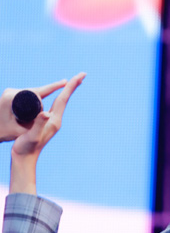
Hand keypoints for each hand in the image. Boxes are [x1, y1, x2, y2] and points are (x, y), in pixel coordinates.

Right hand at [10, 73, 84, 194]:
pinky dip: (57, 99)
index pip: (63, 99)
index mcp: (54, 120)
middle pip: (65, 99)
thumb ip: (39, 123)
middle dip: (73, 86)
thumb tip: (46, 113)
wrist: (24, 158)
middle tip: (82, 75)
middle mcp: (55, 120)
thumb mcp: (32, 134)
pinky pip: (53, 107)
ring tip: (72, 83)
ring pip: (60, 103)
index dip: (71, 86)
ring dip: (66, 92)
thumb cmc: (27, 147)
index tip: (81, 75)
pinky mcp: (46, 124)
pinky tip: (56, 98)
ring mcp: (51, 122)